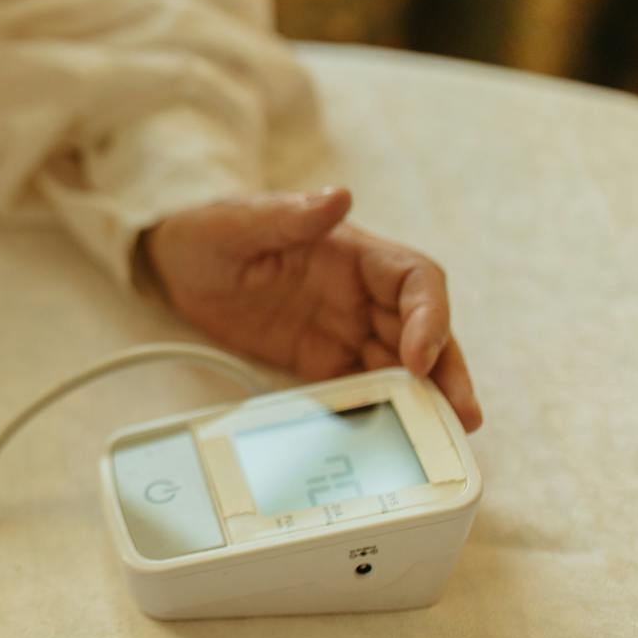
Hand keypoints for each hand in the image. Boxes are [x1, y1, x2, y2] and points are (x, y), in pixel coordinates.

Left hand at [140, 187, 482, 430]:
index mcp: (354, 253)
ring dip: (424, 399)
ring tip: (441, 439)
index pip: (416, 281)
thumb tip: (338, 198)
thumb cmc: (211, 230)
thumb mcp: (241, 221)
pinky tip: (390, 439)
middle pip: (423, 332)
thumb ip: (289, 217)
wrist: (175, 264)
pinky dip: (380, 411)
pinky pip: (360, 388)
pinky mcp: (320, 360)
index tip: (420, 355)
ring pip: (401, 367)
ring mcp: (343, 329)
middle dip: (446, 372)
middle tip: (462, 414)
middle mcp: (359, 293)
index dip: (431, 317)